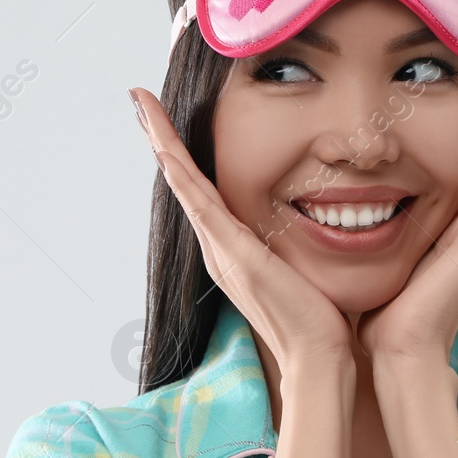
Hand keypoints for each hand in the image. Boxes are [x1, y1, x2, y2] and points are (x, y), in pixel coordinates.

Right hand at [129, 88, 355, 375]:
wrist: (316, 356)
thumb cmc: (317, 316)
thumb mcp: (299, 266)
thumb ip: (291, 242)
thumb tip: (303, 222)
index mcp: (231, 248)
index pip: (200, 189)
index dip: (181, 153)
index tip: (166, 119)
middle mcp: (217, 247)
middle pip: (182, 181)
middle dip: (160, 138)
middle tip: (140, 101)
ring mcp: (220, 251)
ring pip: (184, 186)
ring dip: (163, 144)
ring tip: (144, 108)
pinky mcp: (233, 255)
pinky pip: (200, 206)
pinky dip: (181, 176)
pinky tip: (166, 151)